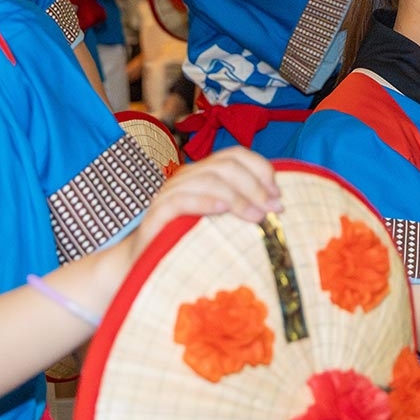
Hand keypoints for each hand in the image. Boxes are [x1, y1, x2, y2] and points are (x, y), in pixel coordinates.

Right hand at [139, 147, 279, 241]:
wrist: (142, 265)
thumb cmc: (186, 243)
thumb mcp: (219, 222)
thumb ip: (241, 209)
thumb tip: (278, 208)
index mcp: (204, 173)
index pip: (236, 155)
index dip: (261, 169)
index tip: (278, 194)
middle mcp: (187, 177)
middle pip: (226, 166)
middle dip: (255, 186)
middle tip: (273, 210)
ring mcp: (169, 193)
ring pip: (208, 180)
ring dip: (238, 197)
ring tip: (257, 216)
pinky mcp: (156, 214)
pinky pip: (181, 199)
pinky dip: (205, 202)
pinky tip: (222, 211)